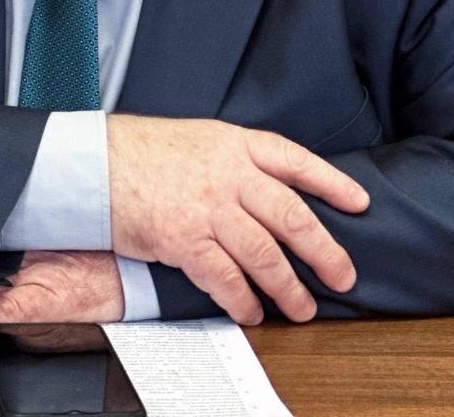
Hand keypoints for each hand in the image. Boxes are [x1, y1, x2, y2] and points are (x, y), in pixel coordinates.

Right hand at [107, 113, 368, 325]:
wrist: (95, 163)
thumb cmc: (141, 151)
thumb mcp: (197, 139)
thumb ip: (233, 161)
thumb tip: (264, 192)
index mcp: (233, 143)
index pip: (295, 160)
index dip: (330, 182)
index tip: (358, 202)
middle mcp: (228, 174)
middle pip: (291, 214)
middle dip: (324, 249)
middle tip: (343, 273)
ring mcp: (208, 207)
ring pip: (265, 253)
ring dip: (289, 286)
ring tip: (302, 306)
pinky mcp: (185, 240)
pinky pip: (226, 278)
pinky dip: (243, 300)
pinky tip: (252, 312)